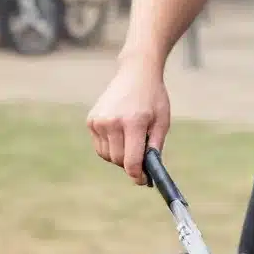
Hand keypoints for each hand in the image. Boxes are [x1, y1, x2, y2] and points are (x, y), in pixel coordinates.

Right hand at [86, 57, 170, 182]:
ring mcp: (99, 121)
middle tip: (142, 160)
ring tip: (132, 142)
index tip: (144, 180)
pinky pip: (100, 146)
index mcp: (133, 122)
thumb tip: (149, 172)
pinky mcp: (91, 120)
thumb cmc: (153, 97)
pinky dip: (110, 147)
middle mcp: (112, 122)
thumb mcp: (162, 121)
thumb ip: (156, 147)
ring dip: (119, 157)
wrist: (136, 73)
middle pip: (119, 160)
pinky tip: (121, 134)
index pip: (131, 161)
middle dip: (130, 165)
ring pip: (107, 156)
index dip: (137, 175)